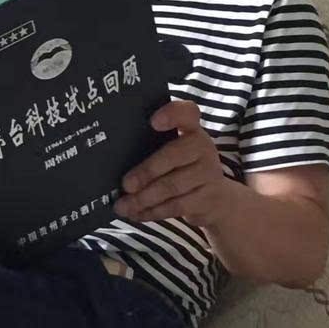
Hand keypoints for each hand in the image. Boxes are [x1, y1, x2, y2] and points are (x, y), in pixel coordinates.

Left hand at [113, 100, 226, 226]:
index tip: (153, 122)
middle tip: (125, 185)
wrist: (216, 198)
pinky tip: (137, 214)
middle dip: (147, 172)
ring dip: (144, 198)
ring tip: (123, 206)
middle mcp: (203, 147)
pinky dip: (153, 212)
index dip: (172, 115)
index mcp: (191, 129)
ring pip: (172, 186)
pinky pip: (176, 206)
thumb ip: (152, 146)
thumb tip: (112, 160)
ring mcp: (208, 173)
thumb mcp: (174, 151)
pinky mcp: (207, 198)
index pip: (188, 112)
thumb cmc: (182, 167)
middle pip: (173, 155)